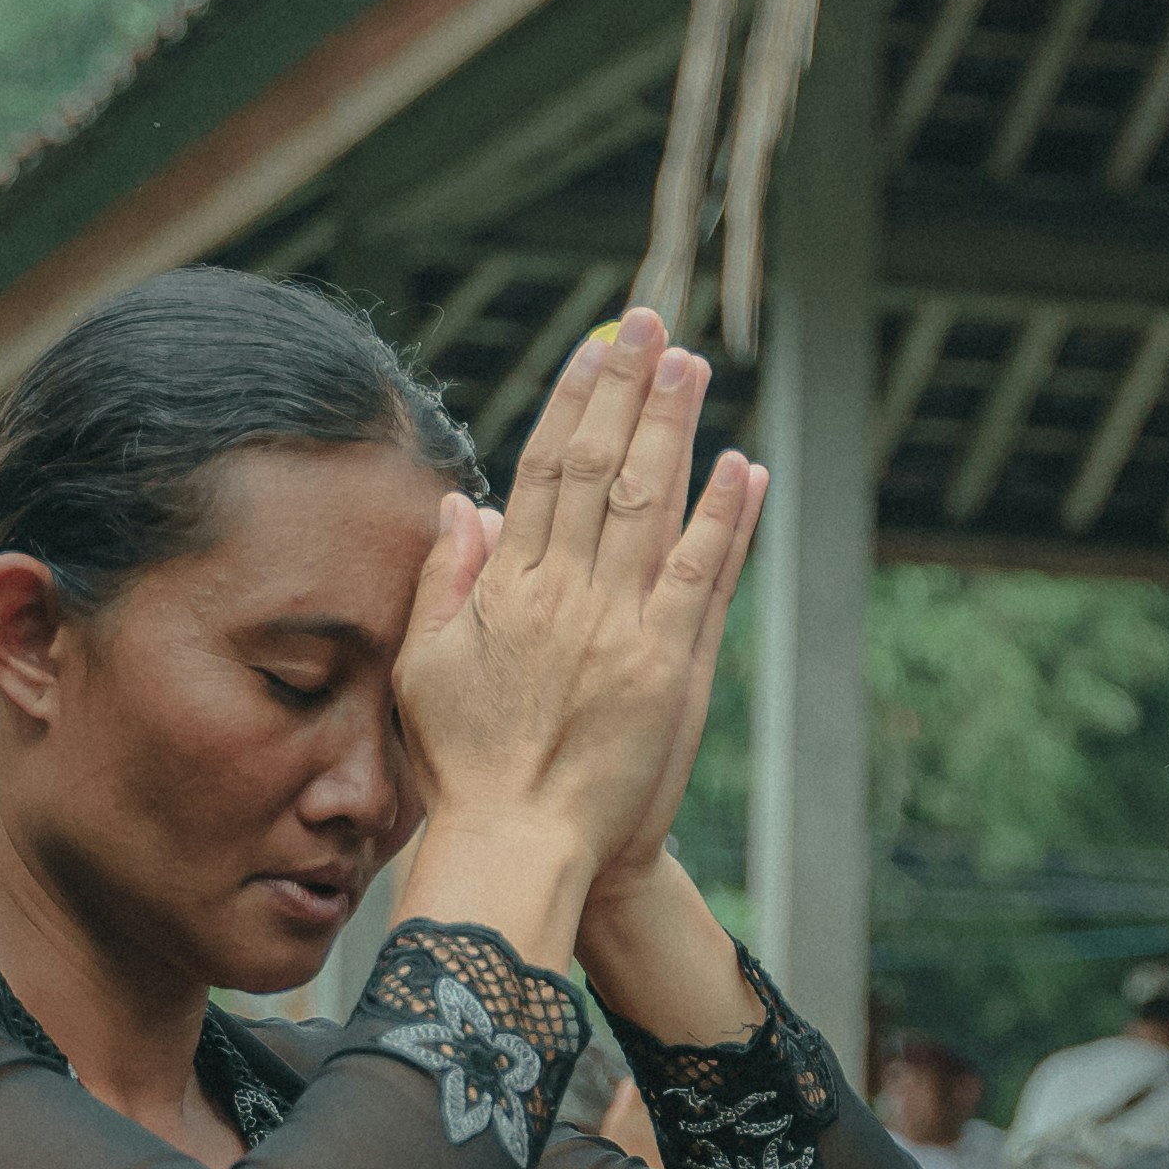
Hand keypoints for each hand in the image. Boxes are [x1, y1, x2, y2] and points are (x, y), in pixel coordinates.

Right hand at [395, 309, 769, 944]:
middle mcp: (565, 595)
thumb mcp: (427, 669)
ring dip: (674, 429)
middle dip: (627, 388)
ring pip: (651, 506)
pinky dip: (723, 518)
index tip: (594, 349)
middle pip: (601, 469)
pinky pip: (700, 575)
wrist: (521, 844)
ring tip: (693, 366)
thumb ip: (445, 581)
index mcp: (508, 590)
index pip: (543, 470)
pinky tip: (741, 466)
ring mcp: (620, 628)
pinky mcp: (667, 666)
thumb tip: (463, 505)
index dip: (573, 402)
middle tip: (653, 324)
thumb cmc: (467, 767)